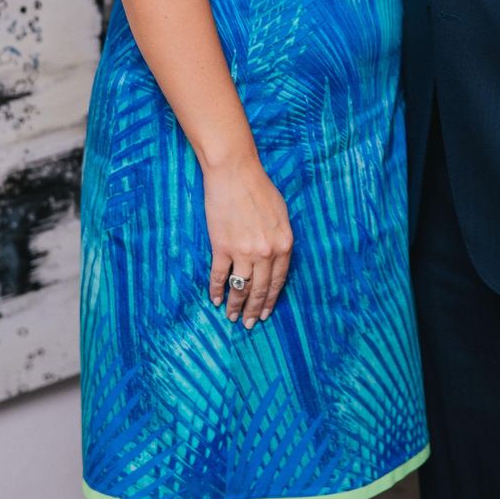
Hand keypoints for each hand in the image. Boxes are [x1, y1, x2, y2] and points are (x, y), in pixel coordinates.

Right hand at [204, 155, 293, 328]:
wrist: (235, 173)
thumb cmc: (259, 188)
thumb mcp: (281, 214)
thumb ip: (280, 238)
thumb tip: (276, 258)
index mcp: (284, 244)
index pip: (278, 281)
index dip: (271, 300)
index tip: (266, 313)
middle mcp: (266, 253)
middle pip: (260, 289)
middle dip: (255, 310)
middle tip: (249, 324)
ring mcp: (243, 252)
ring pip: (240, 287)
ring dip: (235, 305)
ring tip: (232, 317)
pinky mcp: (222, 248)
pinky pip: (219, 277)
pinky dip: (216, 290)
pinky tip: (215, 300)